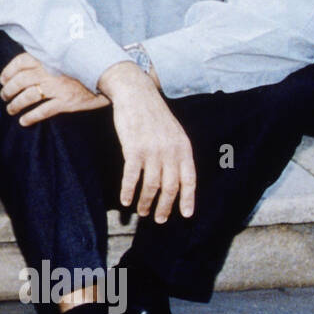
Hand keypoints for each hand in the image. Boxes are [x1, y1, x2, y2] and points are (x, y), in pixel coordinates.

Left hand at [0, 52, 109, 125]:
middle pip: (19, 81)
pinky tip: (24, 121)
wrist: (111, 75)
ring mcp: (57, 88)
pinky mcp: (66, 102)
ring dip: (16, 104)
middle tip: (4, 96)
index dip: (7, 72)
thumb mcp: (67, 55)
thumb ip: (50, 57)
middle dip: (8, 90)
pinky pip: (42, 111)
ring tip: (11, 109)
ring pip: (28, 97)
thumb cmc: (88, 64)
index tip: (2, 79)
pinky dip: (30, 117)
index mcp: (48, 58)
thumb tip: (34, 60)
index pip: (19, 63)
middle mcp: (49, 72)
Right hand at [97, 61, 195, 223]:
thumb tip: (175, 176)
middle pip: (170, 187)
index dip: (188, 199)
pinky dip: (128, 191)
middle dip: (165, 206)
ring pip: (151, 185)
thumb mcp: (174, 132)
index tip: (185, 215)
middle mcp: (171, 152)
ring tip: (142, 212)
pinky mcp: (133, 149)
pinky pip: (131, 177)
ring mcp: (152, 151)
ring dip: (146, 202)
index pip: (189, 180)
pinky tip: (125, 200)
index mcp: (184, 148)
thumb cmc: (153, 114)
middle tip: (159, 219)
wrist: (137, 95)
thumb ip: (176, 153)